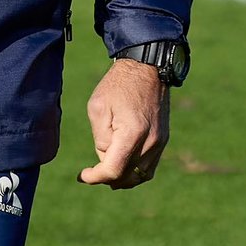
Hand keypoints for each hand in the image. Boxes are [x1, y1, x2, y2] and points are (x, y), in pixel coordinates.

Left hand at [78, 58, 167, 188]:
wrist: (147, 67)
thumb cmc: (119, 84)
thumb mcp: (98, 107)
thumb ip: (101, 138)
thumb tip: (107, 158)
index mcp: (132, 134)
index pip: (113, 171)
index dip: (95, 178)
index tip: (82, 175)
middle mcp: (150, 142)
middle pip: (126, 178)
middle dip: (106, 177)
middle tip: (92, 170)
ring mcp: (159, 142)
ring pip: (140, 177)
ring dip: (122, 178)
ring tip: (106, 168)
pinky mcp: (163, 140)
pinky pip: (149, 168)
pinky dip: (135, 172)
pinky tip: (122, 164)